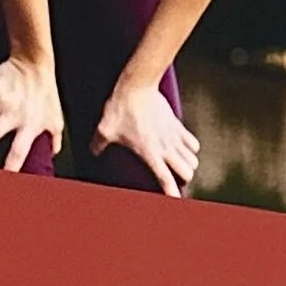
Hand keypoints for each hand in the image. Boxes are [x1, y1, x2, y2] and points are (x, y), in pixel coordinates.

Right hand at [0, 57, 62, 173]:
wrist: (33, 63)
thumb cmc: (45, 93)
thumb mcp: (55, 118)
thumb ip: (54, 140)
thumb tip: (51, 157)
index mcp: (30, 124)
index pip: (18, 152)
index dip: (10, 168)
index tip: (2, 177)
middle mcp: (13, 113)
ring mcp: (0, 100)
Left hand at [92, 80, 197, 197]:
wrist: (138, 84)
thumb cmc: (120, 107)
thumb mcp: (106, 128)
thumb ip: (99, 143)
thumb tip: (92, 152)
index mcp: (149, 153)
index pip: (166, 179)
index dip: (172, 193)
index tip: (175, 201)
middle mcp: (165, 147)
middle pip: (187, 172)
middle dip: (183, 178)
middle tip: (174, 179)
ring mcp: (173, 136)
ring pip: (193, 159)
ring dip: (188, 164)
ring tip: (179, 166)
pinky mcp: (177, 125)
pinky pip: (193, 143)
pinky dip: (191, 149)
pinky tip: (183, 149)